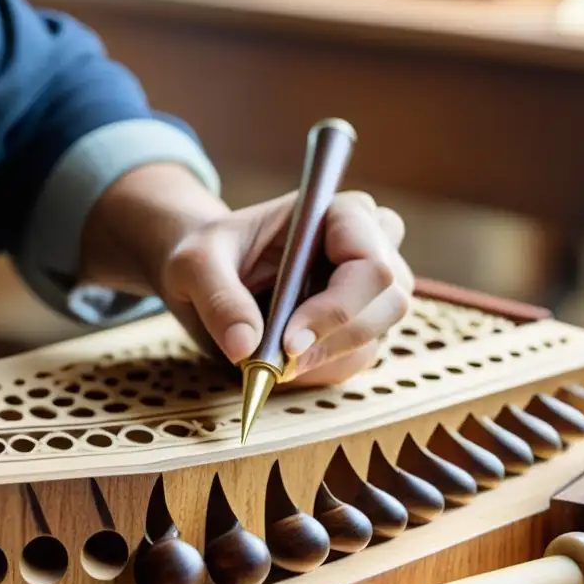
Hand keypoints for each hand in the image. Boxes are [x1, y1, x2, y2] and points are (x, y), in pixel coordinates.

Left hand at [159, 190, 412, 384]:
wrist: (205, 274)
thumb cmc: (206, 254)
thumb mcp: (194, 265)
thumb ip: (219, 298)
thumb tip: (245, 347)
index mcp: (337, 213)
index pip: (370, 260)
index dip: (336, 307)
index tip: (288, 341)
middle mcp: (366, 245)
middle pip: (390, 300)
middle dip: (334, 339)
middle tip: (279, 361)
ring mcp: (367, 289)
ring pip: (378, 335)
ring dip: (325, 359)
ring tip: (272, 359)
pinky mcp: (356, 324)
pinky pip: (358, 358)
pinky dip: (321, 371)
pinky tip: (283, 362)